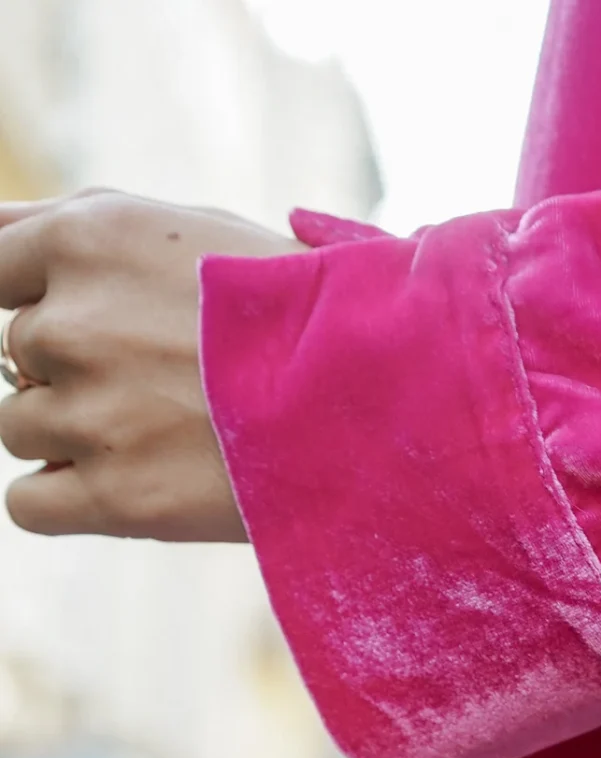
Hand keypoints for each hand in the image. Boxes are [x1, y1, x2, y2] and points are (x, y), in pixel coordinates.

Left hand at [0, 191, 302, 541]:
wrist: (378, 396)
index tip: (87, 326)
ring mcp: (88, 414)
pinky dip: (62, 498)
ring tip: (164, 432)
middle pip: (15, 356)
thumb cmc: (289, 306)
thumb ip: (69, 226)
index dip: (35, 300)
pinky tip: (122, 485)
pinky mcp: (115, 497)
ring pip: (20, 427)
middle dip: (71, 369)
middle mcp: (69, 323)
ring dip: (73, 434)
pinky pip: (27, 504)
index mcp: (83, 239)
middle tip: (161, 380)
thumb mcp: (180, 229)